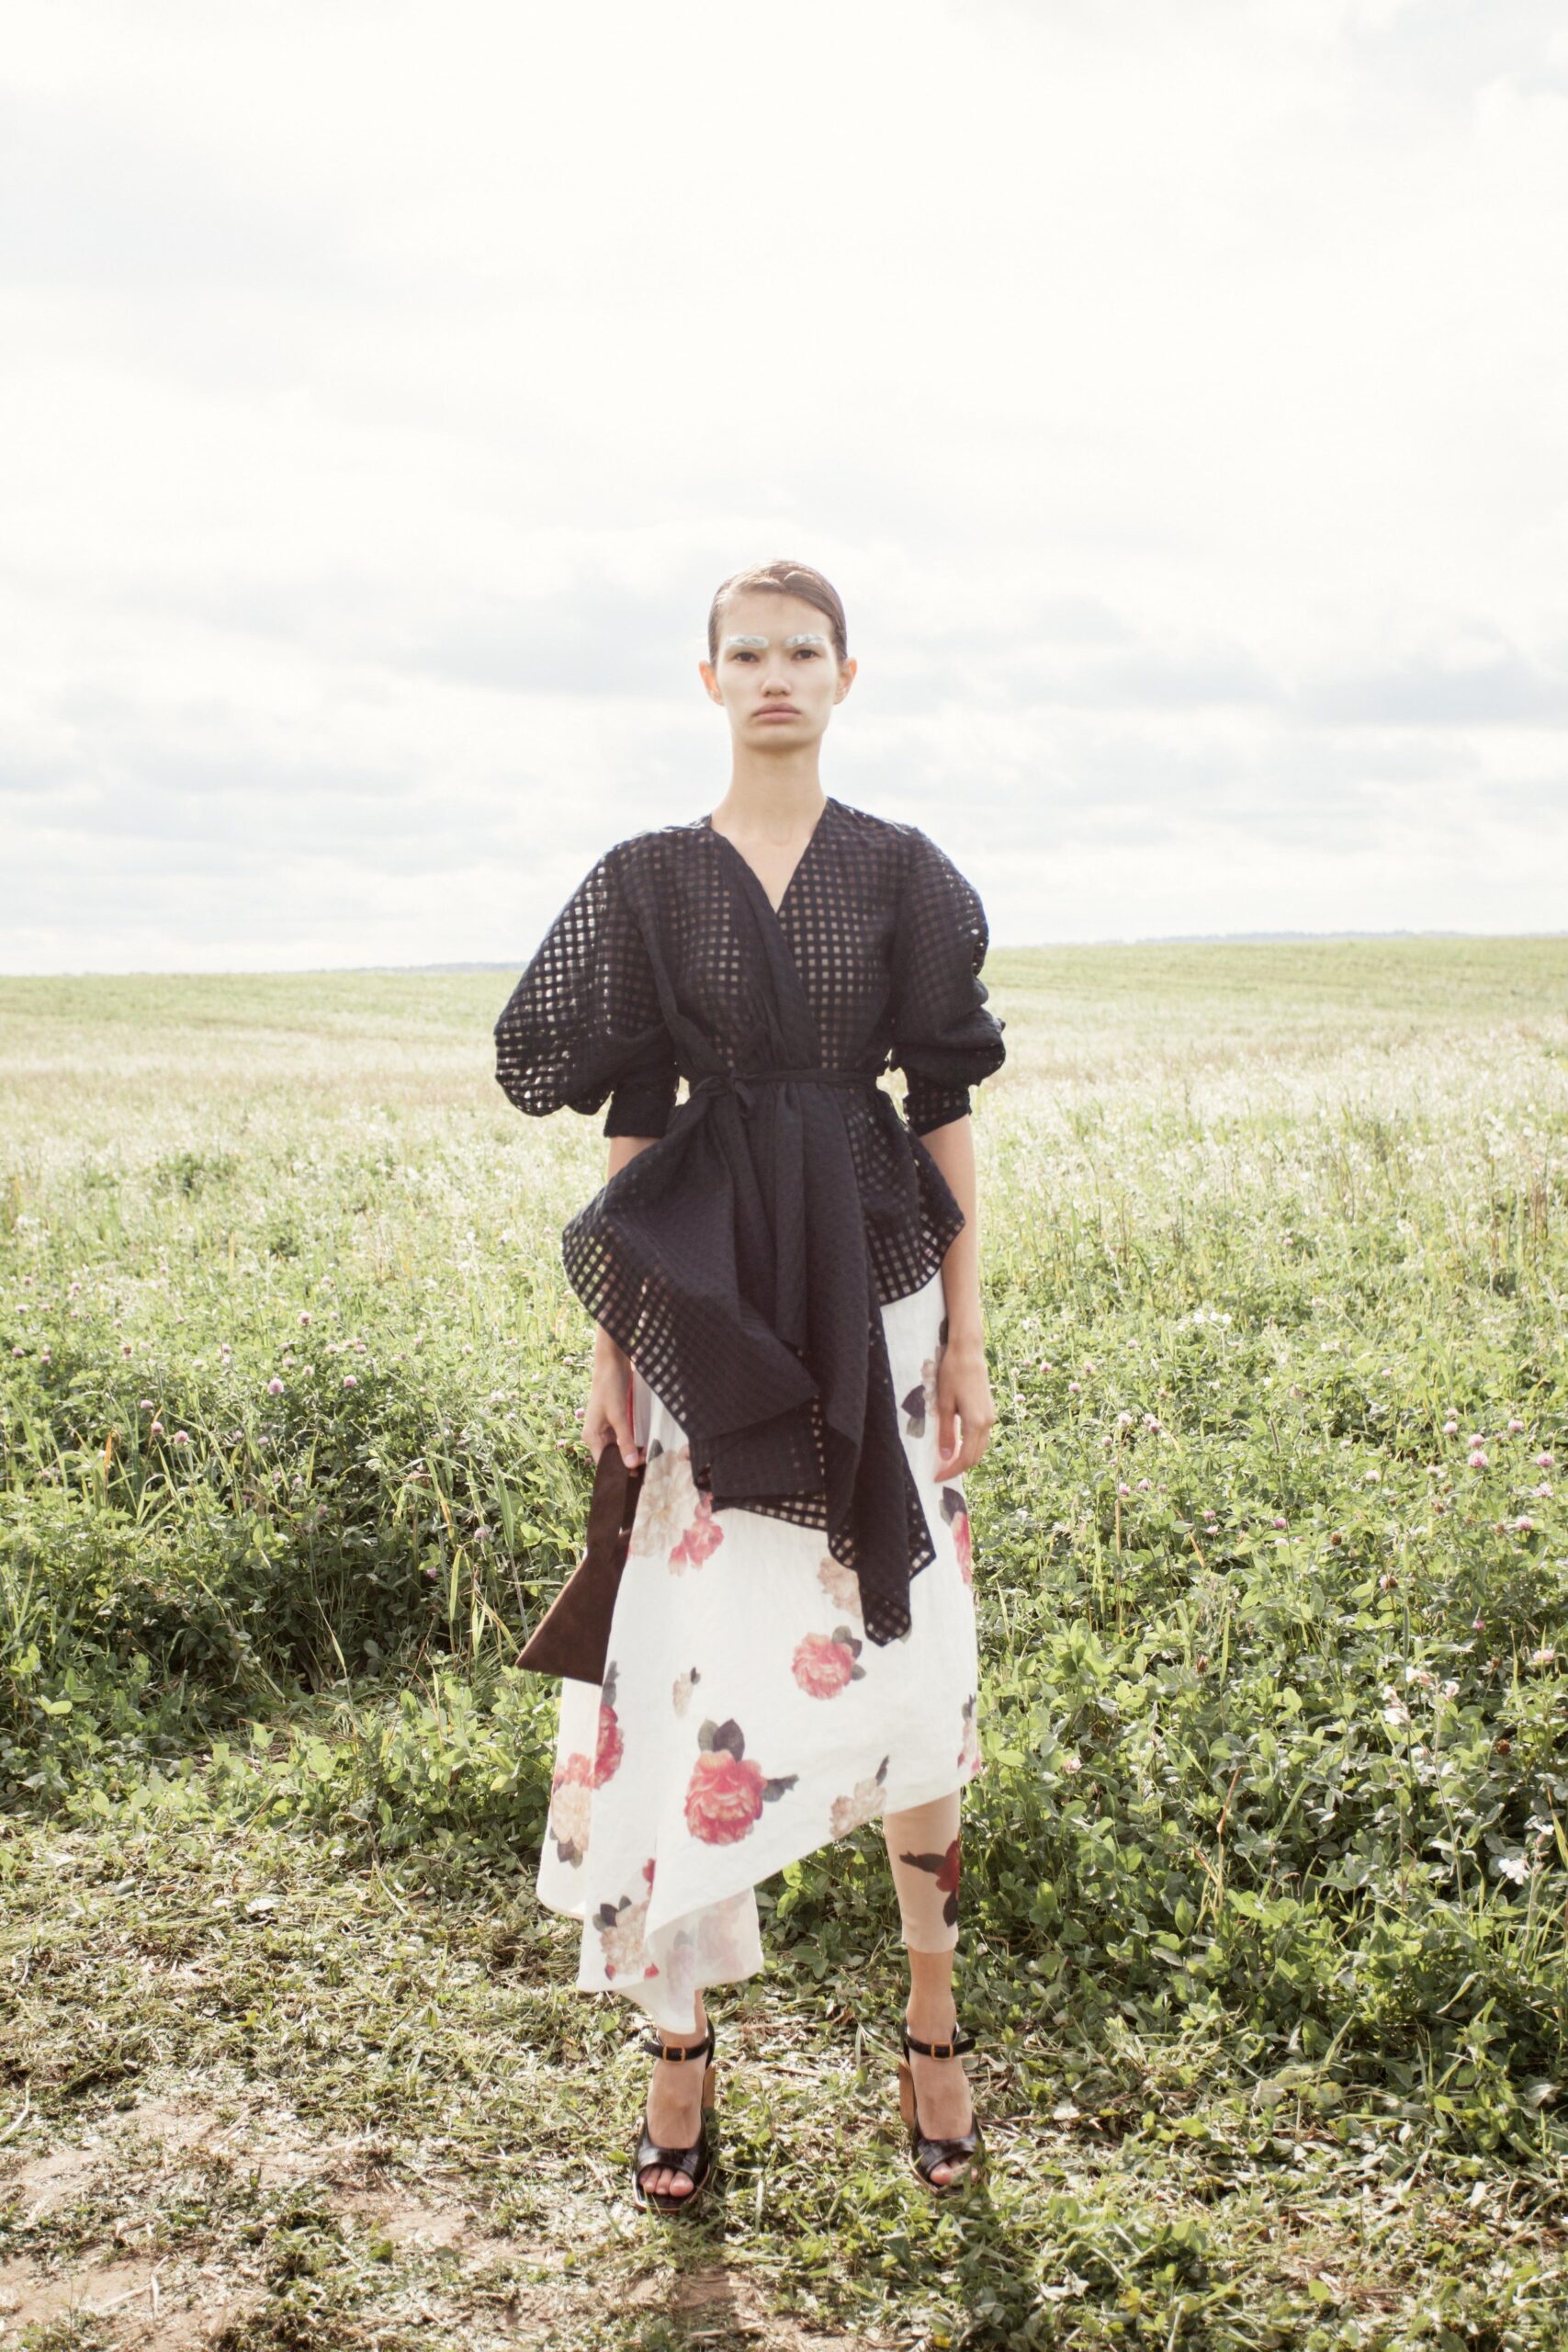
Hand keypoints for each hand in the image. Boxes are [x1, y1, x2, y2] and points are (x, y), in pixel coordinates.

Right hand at [585, 1339, 640, 1468]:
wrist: (612, 1363)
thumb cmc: (609, 1388)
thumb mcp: (618, 1416)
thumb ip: (625, 1441)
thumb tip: (630, 1465)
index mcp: (591, 1437)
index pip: (603, 1464)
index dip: (618, 1473)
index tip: (634, 1482)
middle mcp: (597, 1435)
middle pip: (612, 1457)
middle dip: (627, 1464)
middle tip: (646, 1473)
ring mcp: (607, 1428)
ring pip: (619, 1448)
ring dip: (632, 1454)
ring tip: (648, 1463)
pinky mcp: (616, 1421)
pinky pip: (624, 1438)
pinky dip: (633, 1444)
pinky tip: (645, 1449)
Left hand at [933, 1336, 995, 1480]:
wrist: (968, 1352)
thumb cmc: (952, 1374)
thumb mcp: (944, 1404)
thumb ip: (946, 1432)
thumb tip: (946, 1457)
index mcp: (976, 1423)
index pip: (965, 1458)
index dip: (951, 1471)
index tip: (936, 1478)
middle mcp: (988, 1423)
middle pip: (976, 1456)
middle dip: (959, 1468)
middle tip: (940, 1473)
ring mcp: (991, 1417)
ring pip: (980, 1447)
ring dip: (966, 1457)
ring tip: (946, 1462)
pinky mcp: (989, 1411)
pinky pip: (981, 1436)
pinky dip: (970, 1446)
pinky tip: (957, 1444)